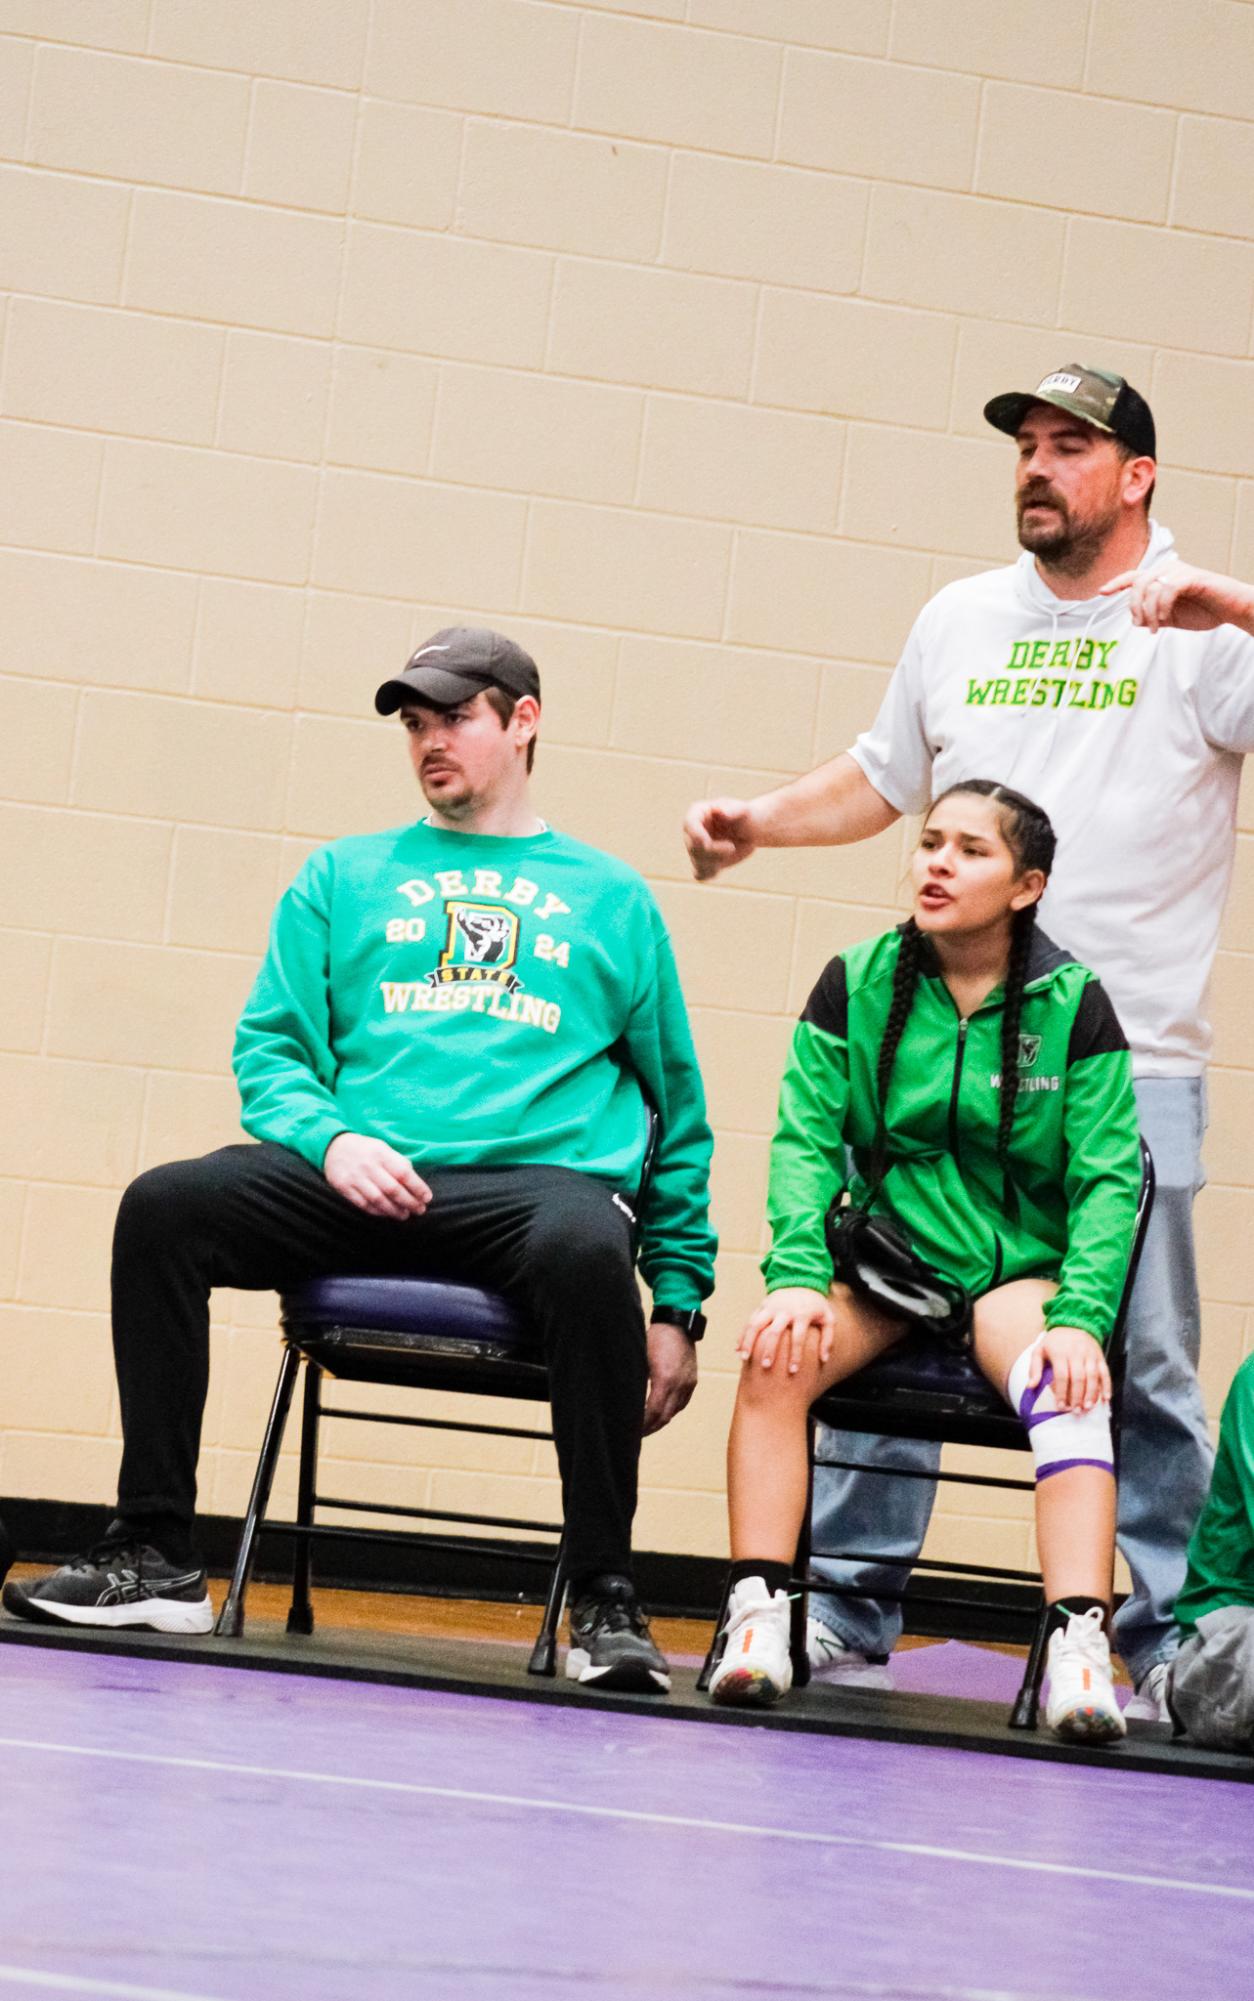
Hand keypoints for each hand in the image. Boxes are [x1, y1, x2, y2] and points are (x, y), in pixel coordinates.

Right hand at [323, 1133, 431, 1219]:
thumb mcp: (383, 1147)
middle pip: (393, 1189)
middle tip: (419, 1210)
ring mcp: (355, 1178)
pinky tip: (387, 1213)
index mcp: (381, 1153)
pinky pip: (363, 1204)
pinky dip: (377, 1211)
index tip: (427, 1198)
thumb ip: (398, 1162)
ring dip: (394, 1211)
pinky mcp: (344, 1187)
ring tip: (404, 1215)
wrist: (333, 1146)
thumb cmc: (365, 1149)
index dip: (417, 1187)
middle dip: (409, 1202)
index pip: (404, 1173)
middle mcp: (368, 1166)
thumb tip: (415, 1180)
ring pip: (378, 1200)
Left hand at [642, 1321, 698, 1434]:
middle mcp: (680, 1385)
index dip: (642, 1424)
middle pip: (665, 1417)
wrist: (678, 1322)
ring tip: (646, 1426)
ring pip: (674, 1411)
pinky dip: (670, 1411)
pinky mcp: (692, 1381)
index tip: (631, 1429)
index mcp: (665, 1379)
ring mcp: (688, 1384)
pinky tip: (660, 1413)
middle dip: (650, 1427)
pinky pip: (682, 1403)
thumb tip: (624, 1398)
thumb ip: (635, 1380)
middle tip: (636, 1434)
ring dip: (661, 1420)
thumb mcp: (640, 1358)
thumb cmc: (656, 1337)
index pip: (653, 1412)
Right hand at [683, 797, 757, 881]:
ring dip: (715, 862)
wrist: (751, 830)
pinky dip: (710, 873)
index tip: (707, 843)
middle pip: (693, 847)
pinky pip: (701, 874)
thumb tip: (719, 811)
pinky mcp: (703, 863)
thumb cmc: (747, 816)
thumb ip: (733, 810)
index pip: (689, 824)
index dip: (695, 835)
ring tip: (730, 849)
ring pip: (698, 863)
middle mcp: (692, 831)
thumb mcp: (743, 810)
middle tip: (731, 847)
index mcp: (698, 812)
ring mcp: (696, 848)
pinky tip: (721, 866)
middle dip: (712, 851)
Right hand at [739, 1288, 835, 1374]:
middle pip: (774, 1331)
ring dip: (749, 1341)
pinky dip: (743, 1335)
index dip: (796, 1355)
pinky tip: (738, 1349)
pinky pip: (749, 1321)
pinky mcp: (762, 1305)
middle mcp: (784, 1310)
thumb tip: (823, 1359)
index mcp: (802, 1313)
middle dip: (769, 1350)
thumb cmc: (815, 1306)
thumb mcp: (828, 1318)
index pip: (798, 1337)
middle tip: (766, 1367)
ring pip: (756, 1324)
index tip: (793, 1371)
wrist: (801, 1280)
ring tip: (744, 1358)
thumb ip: (828, 1338)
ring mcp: (771, 1306)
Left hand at [1030, 1326, 1110, 1412]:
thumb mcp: (1039, 1350)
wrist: (1074, 1323)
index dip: (1062, 1392)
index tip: (1061, 1406)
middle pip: (1079, 1378)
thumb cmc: (1054, 1341)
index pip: (1062, 1375)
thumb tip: (1031, 1386)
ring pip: (1093, 1376)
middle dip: (1077, 1396)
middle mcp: (1077, 1353)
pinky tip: (1105, 1399)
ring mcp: (1090, 1354)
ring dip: (1092, 1394)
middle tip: (1075, 1410)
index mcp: (1060, 1352)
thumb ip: (1035, 1368)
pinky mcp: (1100, 1356)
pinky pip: (1105, 1372)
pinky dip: (1107, 1386)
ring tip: (1087, 1407)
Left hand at [1100, 560, 1253, 634]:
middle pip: (1137, 583)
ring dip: (1148, 611)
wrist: (1230, 610)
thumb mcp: (1171, 618)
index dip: (1117, 583)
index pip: (1134, 576)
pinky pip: (1167, 589)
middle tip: (1141, 626)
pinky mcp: (1192, 577)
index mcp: (1161, 577)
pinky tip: (1164, 618)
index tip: (1101, 591)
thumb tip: (1134, 620)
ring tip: (1154, 628)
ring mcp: (1180, 571)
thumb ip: (1152, 617)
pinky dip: (1162, 606)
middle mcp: (1168, 570)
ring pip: (1150, 587)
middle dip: (1134, 607)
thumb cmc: (1203, 611)